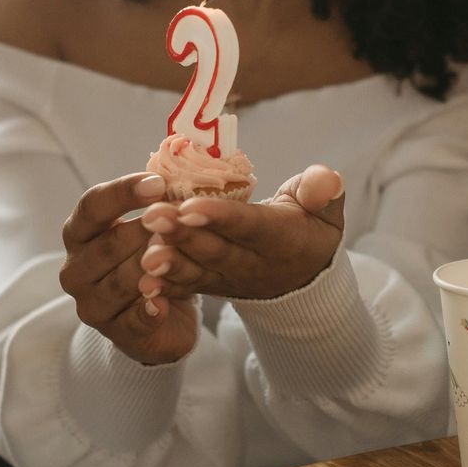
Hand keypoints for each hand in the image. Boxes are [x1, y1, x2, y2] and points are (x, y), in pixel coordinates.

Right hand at [59, 173, 199, 365]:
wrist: (160, 314)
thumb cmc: (150, 256)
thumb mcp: (149, 226)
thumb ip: (155, 204)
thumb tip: (180, 174)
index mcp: (78, 233)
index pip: (92, 206)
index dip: (124, 193)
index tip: (160, 183)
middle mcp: (75, 269)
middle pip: (109, 244)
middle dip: (148, 230)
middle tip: (181, 220)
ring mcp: (90, 304)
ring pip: (123, 281)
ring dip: (152, 267)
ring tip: (178, 254)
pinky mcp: (113, 333)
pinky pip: (132, 321)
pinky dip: (149, 311)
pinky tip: (164, 303)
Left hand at [137, 165, 345, 310]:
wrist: (302, 279)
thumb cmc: (310, 230)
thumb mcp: (326, 211)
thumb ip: (323, 192)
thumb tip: (326, 178)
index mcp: (282, 240)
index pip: (250, 227)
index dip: (221, 218)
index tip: (191, 206)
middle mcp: (253, 264)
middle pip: (216, 251)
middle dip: (184, 235)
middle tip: (153, 217)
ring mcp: (229, 279)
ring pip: (197, 271)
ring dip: (170, 263)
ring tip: (144, 253)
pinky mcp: (210, 285)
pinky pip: (186, 287)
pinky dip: (164, 285)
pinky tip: (141, 280)